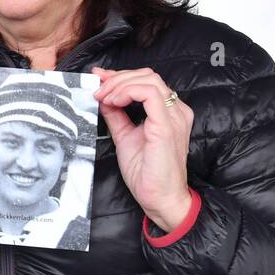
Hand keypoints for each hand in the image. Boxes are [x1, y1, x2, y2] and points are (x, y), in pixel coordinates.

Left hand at [93, 66, 194, 231]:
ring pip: (148, 79)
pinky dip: (127, 91)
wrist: (160, 198)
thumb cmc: (147, 174)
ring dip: (120, 84)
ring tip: (103, 97)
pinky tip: (114, 101)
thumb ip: (116, 116)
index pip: (147, 82)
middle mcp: (176, 111)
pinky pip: (149, 93)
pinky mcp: (166, 125)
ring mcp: (174, 116)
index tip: (99, 80)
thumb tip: (103, 98)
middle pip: (148, 76)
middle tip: (98, 90)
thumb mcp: (125, 137)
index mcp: (169, 113)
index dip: (120, 77)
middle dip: (117, 78)